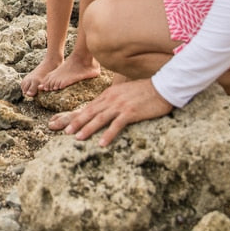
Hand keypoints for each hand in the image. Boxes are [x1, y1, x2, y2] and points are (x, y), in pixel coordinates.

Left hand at [54, 79, 172, 145]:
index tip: (69, 124)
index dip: (79, 115)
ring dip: (88, 128)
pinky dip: (107, 135)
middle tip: (66, 132)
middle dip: (77, 122)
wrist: (163, 87)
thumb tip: (107, 108)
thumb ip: (115, 99)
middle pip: (91, 112)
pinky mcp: (130, 112)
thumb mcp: (126, 92)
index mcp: (110, 94)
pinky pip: (116, 125)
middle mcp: (112, 99)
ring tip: (78, 138)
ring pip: (99, 118)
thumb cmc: (146, 91)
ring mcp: (120, 105)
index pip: (91, 106)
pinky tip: (101, 143)